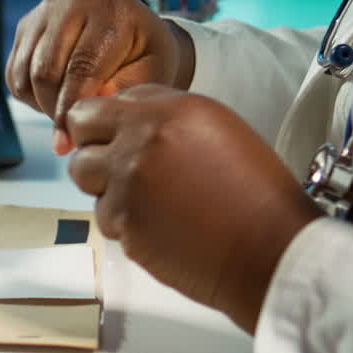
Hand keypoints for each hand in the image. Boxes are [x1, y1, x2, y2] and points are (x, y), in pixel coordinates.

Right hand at [6, 0, 195, 153]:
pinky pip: (14, 74)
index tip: (68, 142)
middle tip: (72, 128)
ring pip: (24, 75)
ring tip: (67, 110)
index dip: (71, 109)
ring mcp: (45, 11)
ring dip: (41, 104)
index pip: (81, 68)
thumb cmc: (145, 55)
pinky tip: (55, 96)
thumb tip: (83, 110)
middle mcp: (74, 2)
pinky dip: (30, 96)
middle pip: (45, 72)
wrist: (133, 30)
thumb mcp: (150, 75)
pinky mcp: (26, 26)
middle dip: (55, 110)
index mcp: (112, 11)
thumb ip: (119, 93)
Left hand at [64, 84, 321, 332]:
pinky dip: (124, 223)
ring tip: (146, 200)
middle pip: (81, 129)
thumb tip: (124, 113)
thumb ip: (165, 117)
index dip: (105, 122)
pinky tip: (161, 227)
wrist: (271, 251)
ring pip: (84, 174)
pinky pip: (104, 215)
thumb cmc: (256, 195)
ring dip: (104, 186)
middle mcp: (143, 138)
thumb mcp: (218, 130)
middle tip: (115, 166)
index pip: (105, 102)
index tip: (111, 137)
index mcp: (172, 110)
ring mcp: (128, 179)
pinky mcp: (123, 220)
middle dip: (93, 145)